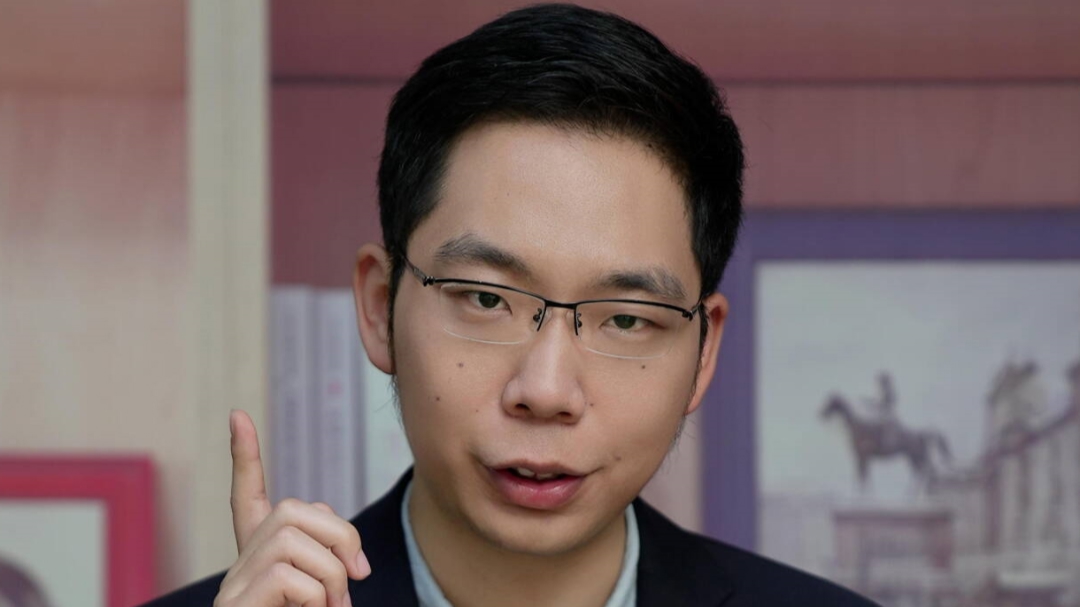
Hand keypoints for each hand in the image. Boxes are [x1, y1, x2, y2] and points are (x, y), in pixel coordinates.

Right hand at [213, 410, 370, 606]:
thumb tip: (353, 559)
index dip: (244, 458)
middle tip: (355, 577)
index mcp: (262, 562)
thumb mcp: (327, 591)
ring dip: (331, 573)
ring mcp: (232, 588)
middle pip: (290, 510)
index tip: (238, 415)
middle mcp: (238, 569)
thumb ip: (331, 561)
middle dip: (339, 534)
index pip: (248, 499)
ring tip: (334, 606)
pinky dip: (315, 596)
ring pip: (290, 540)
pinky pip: (284, 576)